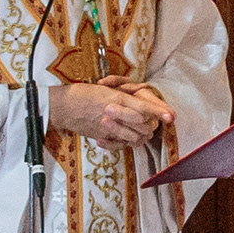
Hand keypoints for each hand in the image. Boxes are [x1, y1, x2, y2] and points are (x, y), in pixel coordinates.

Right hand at [51, 78, 174, 149]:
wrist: (63, 107)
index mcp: (116, 98)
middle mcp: (114, 112)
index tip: (170, 116)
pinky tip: (129, 139)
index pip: (143, 107)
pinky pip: (121, 144)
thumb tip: (137, 94)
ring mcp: (108, 126)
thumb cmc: (83, 94)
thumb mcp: (106, 89)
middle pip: (142, 124)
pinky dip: (127, 142)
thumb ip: (123, 94)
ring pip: (134, 136)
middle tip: (154, 124)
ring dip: (141, 135)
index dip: (158, 112)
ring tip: (143, 132)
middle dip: (151, 125)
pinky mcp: (102, 136)